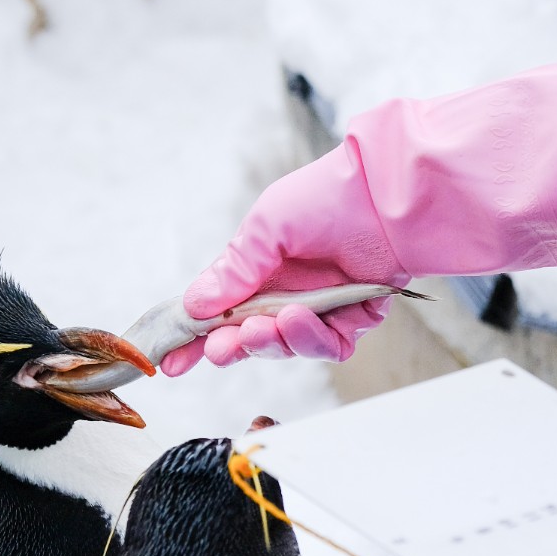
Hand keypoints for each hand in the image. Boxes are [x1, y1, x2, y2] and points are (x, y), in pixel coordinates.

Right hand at [161, 145, 401, 372]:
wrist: (384, 194)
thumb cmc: (325, 197)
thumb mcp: (265, 228)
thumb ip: (233, 270)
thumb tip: (194, 305)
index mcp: (260, 271)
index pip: (221, 312)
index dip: (196, 339)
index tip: (171, 361)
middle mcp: (289, 293)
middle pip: (251, 337)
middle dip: (232, 348)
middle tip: (219, 349)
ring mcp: (322, 308)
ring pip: (288, 346)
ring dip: (271, 342)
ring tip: (264, 326)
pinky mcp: (355, 318)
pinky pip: (328, 346)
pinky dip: (310, 339)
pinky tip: (300, 319)